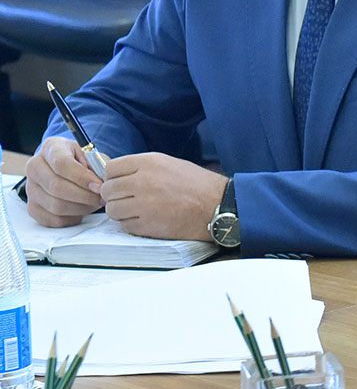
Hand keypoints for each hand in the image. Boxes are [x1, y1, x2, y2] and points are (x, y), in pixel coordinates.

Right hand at [24, 137, 104, 226]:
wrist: (68, 169)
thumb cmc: (83, 161)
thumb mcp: (92, 156)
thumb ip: (98, 166)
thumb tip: (103, 184)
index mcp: (51, 147)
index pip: (62, 164)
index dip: (82, 178)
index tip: (100, 186)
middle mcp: (34, 167)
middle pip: (57, 187)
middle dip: (84, 196)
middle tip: (102, 198)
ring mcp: (30, 188)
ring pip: (55, 205)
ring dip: (80, 208)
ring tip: (94, 203)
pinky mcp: (32, 207)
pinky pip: (53, 219)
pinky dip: (72, 218)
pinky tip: (82, 210)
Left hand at [98, 153, 225, 240]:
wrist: (217, 206)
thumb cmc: (198, 184)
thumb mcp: (170, 164)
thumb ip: (143, 168)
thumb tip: (118, 177)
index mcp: (149, 163)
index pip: (110, 168)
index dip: (113, 176)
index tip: (120, 182)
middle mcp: (142, 182)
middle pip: (108, 190)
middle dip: (115, 195)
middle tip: (128, 199)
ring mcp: (143, 205)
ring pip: (112, 209)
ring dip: (121, 211)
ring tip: (137, 211)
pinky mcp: (146, 225)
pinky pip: (124, 225)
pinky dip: (131, 224)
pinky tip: (146, 220)